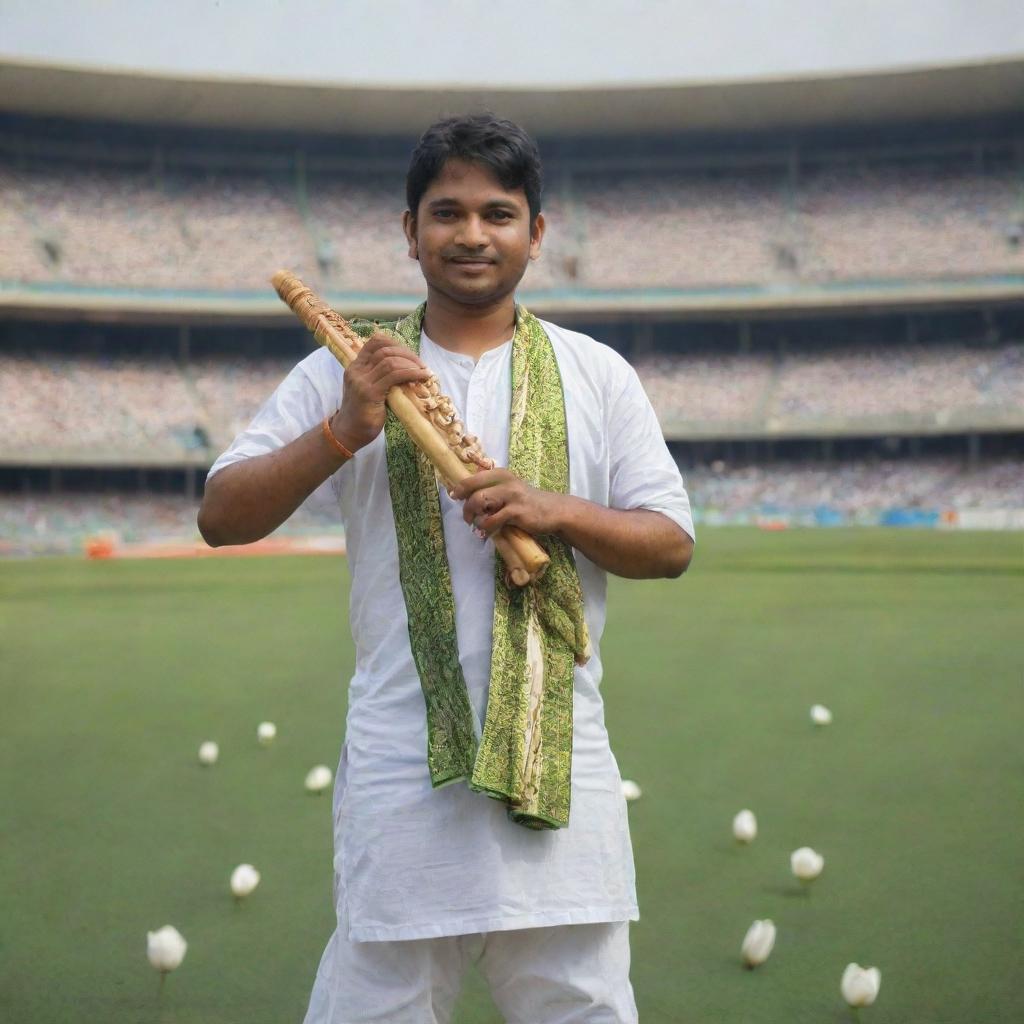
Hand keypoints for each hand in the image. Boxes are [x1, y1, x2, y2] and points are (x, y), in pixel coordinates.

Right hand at [330, 332, 431, 451]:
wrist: (350, 433)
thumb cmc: (364, 413)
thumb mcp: (370, 389)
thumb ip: (381, 376)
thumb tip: (407, 368)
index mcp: (356, 366)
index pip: (375, 342)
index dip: (395, 343)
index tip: (410, 354)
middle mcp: (356, 370)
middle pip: (385, 350)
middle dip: (407, 354)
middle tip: (422, 364)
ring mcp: (362, 381)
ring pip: (390, 361)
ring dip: (411, 364)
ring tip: (424, 372)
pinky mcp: (370, 393)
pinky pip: (394, 375)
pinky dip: (411, 373)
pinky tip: (421, 377)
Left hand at [451, 469, 565, 537]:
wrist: (553, 511)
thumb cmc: (527, 502)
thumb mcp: (510, 489)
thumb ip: (492, 490)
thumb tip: (467, 498)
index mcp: (501, 473)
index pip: (473, 477)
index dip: (460, 488)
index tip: (455, 497)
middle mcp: (505, 481)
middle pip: (472, 489)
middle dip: (465, 505)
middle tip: (467, 517)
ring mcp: (511, 495)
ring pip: (479, 501)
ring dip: (473, 516)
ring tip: (476, 525)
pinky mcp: (516, 511)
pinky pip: (492, 520)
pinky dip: (485, 528)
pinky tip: (487, 532)